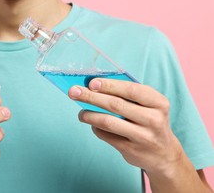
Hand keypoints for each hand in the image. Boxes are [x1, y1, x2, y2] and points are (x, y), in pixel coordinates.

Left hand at [68, 78, 182, 175]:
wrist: (164, 153)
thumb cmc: (149, 121)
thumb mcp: (148, 105)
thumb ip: (127, 95)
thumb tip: (94, 85)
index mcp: (158, 102)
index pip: (131, 90)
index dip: (109, 85)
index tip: (91, 82)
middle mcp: (153, 119)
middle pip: (115, 105)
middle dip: (91, 96)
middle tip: (74, 92)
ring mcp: (143, 137)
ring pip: (108, 122)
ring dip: (89, 115)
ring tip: (80, 112)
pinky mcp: (131, 150)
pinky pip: (106, 135)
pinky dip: (95, 128)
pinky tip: (92, 123)